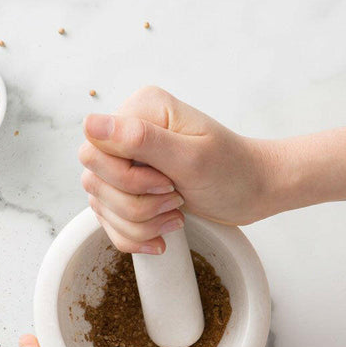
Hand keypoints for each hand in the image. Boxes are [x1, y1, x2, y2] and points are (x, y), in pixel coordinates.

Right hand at [79, 86, 276, 253]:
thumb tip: (90, 123)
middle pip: (94, 180)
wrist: (255, 192)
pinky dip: (136, 236)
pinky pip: (110, 221)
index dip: (125, 179)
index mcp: (140, 110)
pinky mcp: (128, 188)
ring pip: (101, 204)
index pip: (95, 150)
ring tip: (176, 217)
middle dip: (134, 204)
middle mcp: (127, 132)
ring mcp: (125, 162)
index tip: (167, 185)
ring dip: (139, 224)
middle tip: (175, 200)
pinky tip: (163, 235)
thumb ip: (140, 139)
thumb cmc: (233, 171)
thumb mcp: (191, 157)